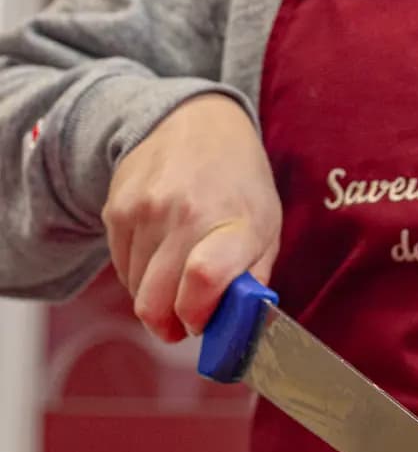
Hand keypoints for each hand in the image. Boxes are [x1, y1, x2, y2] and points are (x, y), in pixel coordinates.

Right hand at [102, 94, 281, 342]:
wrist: (196, 122)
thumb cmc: (239, 183)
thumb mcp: (267, 226)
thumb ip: (253, 282)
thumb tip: (234, 329)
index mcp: (234, 220)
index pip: (203, 280)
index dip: (197, 316)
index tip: (201, 322)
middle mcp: (185, 212)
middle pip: (156, 301)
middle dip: (170, 324)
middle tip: (186, 317)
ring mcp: (145, 209)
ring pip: (135, 291)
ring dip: (155, 296)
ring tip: (178, 269)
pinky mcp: (116, 208)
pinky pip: (120, 267)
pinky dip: (138, 272)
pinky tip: (160, 248)